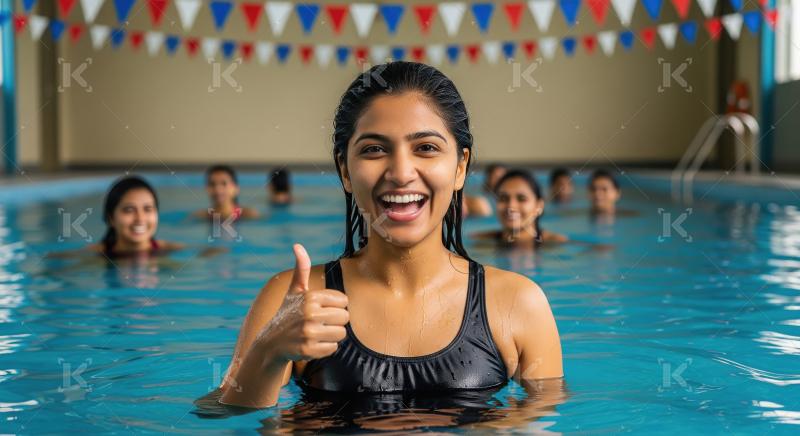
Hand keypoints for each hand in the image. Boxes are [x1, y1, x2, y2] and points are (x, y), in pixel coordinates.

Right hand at [257, 244, 348, 362]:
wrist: (272, 342)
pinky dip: (325, 348)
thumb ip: (301, 269)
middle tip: (320, 323)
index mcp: (310, 297)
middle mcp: (309, 313)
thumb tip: (297, 245)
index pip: (344, 301)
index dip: (335, 306)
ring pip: (341, 334)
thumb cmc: (288, 313)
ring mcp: (309, 332)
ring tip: (317, 333)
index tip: (321, 309)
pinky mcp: (309, 350)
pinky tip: (312, 344)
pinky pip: (333, 348)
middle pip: (345, 317)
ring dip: (332, 335)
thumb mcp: (294, 291)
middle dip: (336, 321)